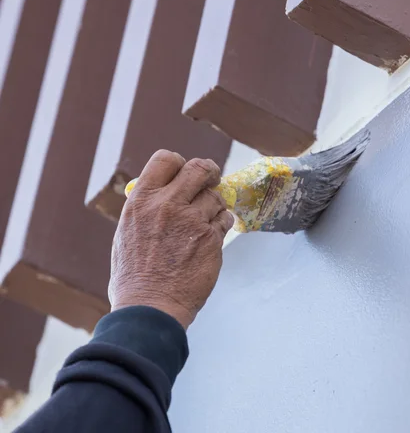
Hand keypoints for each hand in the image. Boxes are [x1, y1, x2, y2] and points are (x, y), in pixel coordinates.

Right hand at [109, 150, 233, 328]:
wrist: (150, 308)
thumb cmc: (134, 277)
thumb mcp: (126, 234)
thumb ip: (146, 210)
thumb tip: (161, 195)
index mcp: (141, 201)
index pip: (165, 159)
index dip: (179, 163)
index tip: (185, 172)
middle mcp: (167, 205)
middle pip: (199, 168)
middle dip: (209, 171)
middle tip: (212, 178)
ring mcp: (192, 221)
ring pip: (216, 197)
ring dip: (216, 204)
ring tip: (208, 219)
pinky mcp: (211, 239)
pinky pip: (225, 219)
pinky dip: (223, 222)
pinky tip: (213, 234)